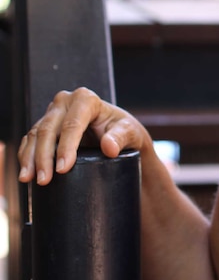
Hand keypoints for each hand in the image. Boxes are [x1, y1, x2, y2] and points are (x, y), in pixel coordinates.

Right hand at [17, 87, 150, 185]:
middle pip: (49, 130)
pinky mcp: (44, 125)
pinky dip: (26, 156)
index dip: (66, 147)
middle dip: (44, 157)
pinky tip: (26, 173)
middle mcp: (65, 102)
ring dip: (30, 159)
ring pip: (35, 135)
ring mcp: (52, 113)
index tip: (63, 169)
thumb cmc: (124, 130)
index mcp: (86, 99)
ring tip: (30, 180)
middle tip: (44, 180)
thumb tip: (109, 148)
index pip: (72, 124)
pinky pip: (30, 140)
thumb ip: (121, 137)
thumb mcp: (130, 132)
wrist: (117, 134)